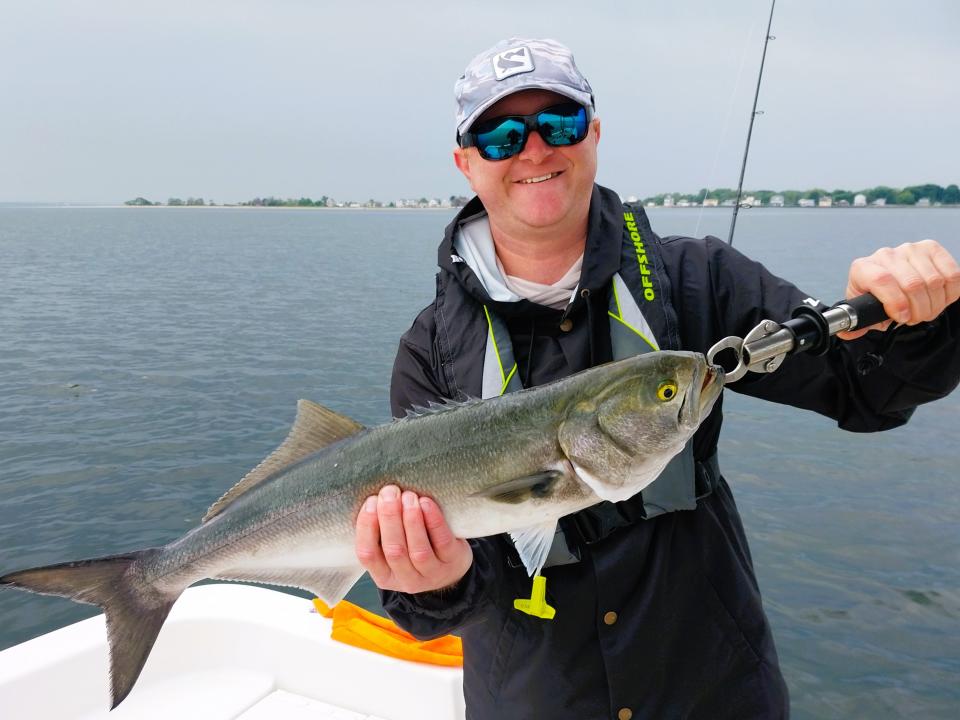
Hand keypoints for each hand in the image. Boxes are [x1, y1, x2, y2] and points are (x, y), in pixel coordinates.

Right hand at [355, 485, 472, 593]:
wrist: (451, 565)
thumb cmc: (413, 547)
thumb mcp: (392, 546)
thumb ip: (381, 529)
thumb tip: (374, 496)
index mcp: (384, 575)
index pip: (367, 554)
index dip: (366, 527)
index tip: (371, 501)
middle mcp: (406, 580)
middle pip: (394, 550)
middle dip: (389, 518)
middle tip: (389, 492)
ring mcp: (431, 574)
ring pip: (418, 550)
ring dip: (411, 520)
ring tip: (408, 496)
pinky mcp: (452, 562)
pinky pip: (442, 542)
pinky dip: (433, 521)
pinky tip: (426, 503)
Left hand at [838, 239, 959, 339]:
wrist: (889, 282)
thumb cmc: (876, 297)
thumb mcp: (864, 311)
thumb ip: (858, 323)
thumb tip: (848, 332)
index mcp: (863, 268)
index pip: (882, 281)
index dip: (896, 303)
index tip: (901, 317)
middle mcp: (886, 255)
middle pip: (913, 284)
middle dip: (918, 310)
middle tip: (914, 318)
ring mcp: (910, 249)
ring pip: (934, 281)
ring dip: (934, 304)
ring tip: (925, 310)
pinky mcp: (931, 249)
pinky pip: (952, 274)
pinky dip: (949, 293)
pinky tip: (938, 298)